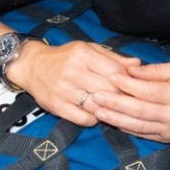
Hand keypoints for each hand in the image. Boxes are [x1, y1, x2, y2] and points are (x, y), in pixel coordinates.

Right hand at [6, 40, 133, 127]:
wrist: (31, 65)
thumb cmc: (65, 57)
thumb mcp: (89, 50)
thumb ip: (114, 58)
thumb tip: (138, 65)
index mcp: (83, 54)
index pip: (115, 72)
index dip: (128, 82)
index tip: (131, 87)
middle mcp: (72, 71)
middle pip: (108, 90)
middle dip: (120, 97)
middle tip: (125, 100)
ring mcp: (63, 90)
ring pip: (97, 107)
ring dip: (107, 110)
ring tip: (110, 107)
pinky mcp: (55, 106)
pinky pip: (83, 119)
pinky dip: (93, 119)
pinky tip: (95, 113)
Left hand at [96, 60, 169, 142]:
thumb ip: (153, 70)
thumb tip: (130, 70)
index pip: (147, 91)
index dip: (128, 85)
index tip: (111, 77)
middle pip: (139, 110)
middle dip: (115, 103)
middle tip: (96, 95)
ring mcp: (168, 130)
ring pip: (137, 125)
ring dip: (115, 118)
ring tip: (98, 110)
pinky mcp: (164, 139)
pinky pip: (140, 133)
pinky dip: (124, 127)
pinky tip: (111, 120)